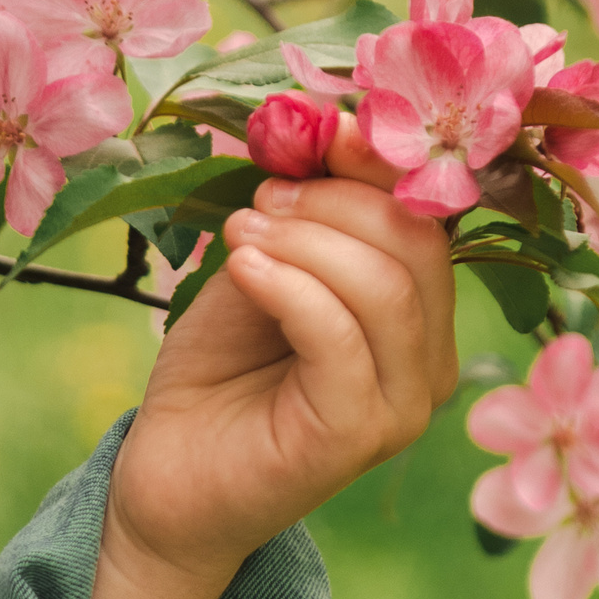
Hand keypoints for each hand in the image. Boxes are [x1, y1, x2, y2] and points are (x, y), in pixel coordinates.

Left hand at [75, 116, 457, 598]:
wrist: (167, 476)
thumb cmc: (218, 370)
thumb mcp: (264, 265)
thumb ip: (304, 212)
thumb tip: (332, 123)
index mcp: (422, 317)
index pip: (430, 218)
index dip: (379, 161)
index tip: (316, 128)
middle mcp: (430, 364)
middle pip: (419, 245)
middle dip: (337, 200)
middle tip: (263, 194)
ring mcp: (401, 407)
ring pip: (387, 288)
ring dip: (306, 240)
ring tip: (242, 233)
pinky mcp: (355, 436)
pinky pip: (340, 336)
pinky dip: (288, 285)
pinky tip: (242, 267)